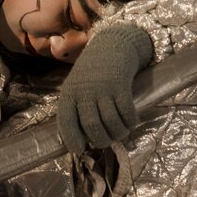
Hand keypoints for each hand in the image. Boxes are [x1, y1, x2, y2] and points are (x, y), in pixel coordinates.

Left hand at [57, 25, 152, 153]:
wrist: (110, 46)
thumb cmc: (92, 72)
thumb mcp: (76, 86)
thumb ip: (77, 108)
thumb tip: (83, 138)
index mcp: (70, 94)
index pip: (66, 121)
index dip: (71, 138)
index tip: (79, 149)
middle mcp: (85, 93)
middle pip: (92, 126)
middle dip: (101, 140)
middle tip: (107, 142)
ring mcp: (103, 89)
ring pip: (111, 122)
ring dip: (118, 133)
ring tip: (121, 133)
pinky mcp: (121, 86)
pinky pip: (126, 112)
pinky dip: (130, 122)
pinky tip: (131, 122)